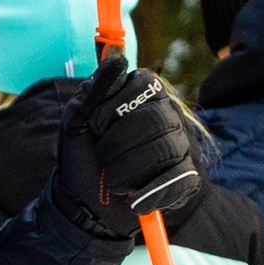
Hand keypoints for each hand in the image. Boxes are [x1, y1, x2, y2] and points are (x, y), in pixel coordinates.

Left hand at [53, 55, 203, 235]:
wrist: (86, 205)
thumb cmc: (83, 156)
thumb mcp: (78, 119)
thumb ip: (95, 88)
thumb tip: (118, 59)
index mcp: (142, 95)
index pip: (144, 84)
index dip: (116, 105)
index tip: (95, 125)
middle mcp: (167, 115)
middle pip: (156, 119)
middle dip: (120, 142)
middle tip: (102, 157)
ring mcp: (179, 145)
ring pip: (166, 148)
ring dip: (130, 169)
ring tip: (113, 182)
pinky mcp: (185, 177)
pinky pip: (178, 178)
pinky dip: (152, 192)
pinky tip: (134, 201)